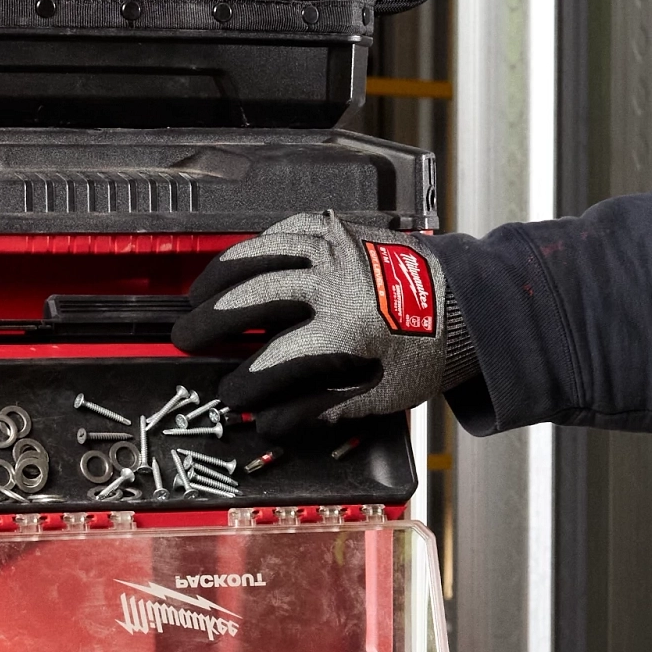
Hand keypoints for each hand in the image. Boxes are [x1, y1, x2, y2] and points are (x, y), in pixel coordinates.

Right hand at [170, 209, 470, 426]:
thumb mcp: (381, 396)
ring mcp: (334, 248)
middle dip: (209, 323)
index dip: (243, 384)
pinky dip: (254, 247)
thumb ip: (322, 410)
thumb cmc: (426, 353)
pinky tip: (237, 264)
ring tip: (195, 297)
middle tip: (184, 339)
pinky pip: (283, 231)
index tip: (228, 397)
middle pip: (251, 299)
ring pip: (258, 255)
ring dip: (219, 278)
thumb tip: (270, 422)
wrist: (467, 302)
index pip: (274, 361)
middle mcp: (334, 283)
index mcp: (347, 332)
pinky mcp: (338, 230)